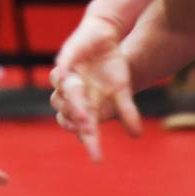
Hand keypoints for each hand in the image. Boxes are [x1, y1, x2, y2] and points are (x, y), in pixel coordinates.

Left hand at [51, 15, 141, 160]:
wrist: (103, 37)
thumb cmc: (112, 66)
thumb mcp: (122, 89)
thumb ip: (126, 110)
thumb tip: (135, 136)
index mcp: (84, 104)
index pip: (82, 127)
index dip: (89, 141)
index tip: (97, 157)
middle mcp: (71, 94)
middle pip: (66, 114)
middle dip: (78, 123)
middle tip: (89, 128)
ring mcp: (65, 76)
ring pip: (59, 95)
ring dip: (70, 103)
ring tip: (84, 112)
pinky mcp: (65, 58)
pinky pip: (61, 67)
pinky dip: (62, 73)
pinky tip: (65, 76)